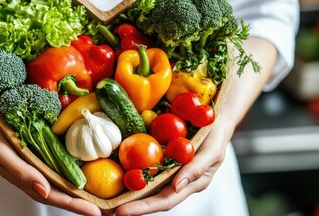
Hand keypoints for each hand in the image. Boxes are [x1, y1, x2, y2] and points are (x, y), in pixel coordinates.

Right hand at [0, 120, 102, 215]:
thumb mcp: (1, 152)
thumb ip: (20, 172)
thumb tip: (44, 190)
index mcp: (26, 180)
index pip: (53, 196)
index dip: (73, 204)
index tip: (93, 211)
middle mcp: (37, 178)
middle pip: (63, 195)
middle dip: (83, 204)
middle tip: (105, 211)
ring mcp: (44, 169)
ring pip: (65, 185)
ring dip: (83, 194)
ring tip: (104, 202)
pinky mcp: (49, 157)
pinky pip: (64, 169)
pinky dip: (78, 177)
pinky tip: (93, 180)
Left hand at [114, 116, 234, 214]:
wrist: (216, 120)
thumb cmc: (217, 136)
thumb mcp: (212, 150)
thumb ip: (197, 169)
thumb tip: (177, 187)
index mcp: (192, 184)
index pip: (166, 200)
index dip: (144, 207)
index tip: (123, 211)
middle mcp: (179, 182)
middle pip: (153, 198)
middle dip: (132, 206)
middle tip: (109, 210)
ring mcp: (170, 172)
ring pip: (148, 187)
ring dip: (130, 194)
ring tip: (109, 201)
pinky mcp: (164, 160)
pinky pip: (147, 170)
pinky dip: (133, 176)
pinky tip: (118, 176)